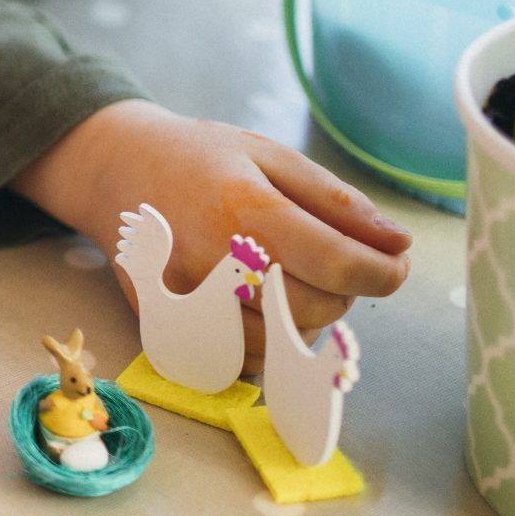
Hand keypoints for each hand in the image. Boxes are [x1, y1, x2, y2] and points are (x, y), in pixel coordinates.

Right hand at [13, 101, 411, 367]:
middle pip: (313, 310)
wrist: (115, 169)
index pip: (336, 263)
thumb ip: (337, 203)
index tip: (397, 266)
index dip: (382, 273)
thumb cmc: (200, 158)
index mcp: (242, 209)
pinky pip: (242, 358)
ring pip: (281, 344)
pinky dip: (267, 339)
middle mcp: (210, 261)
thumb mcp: (270, 157)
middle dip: (343, 292)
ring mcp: (184, 300)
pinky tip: (258, 301)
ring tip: (291, 278)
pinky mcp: (168, 326)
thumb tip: (398, 245)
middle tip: (334, 262)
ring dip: (305, 320)